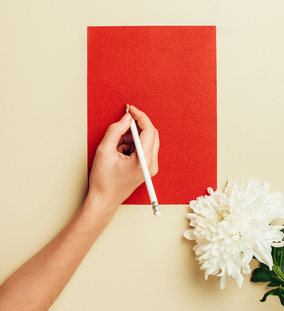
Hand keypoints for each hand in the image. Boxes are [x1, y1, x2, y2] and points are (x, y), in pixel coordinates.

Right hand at [87, 105, 158, 220]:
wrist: (104, 201)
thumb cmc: (103, 181)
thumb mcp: (104, 151)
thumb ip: (115, 130)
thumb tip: (126, 118)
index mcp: (144, 161)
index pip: (149, 130)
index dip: (140, 116)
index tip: (131, 109)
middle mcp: (151, 164)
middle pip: (151, 134)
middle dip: (135, 127)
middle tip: (120, 127)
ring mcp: (151, 167)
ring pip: (146, 141)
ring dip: (131, 138)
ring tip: (115, 147)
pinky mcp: (147, 168)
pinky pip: (143, 148)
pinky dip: (131, 145)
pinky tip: (119, 153)